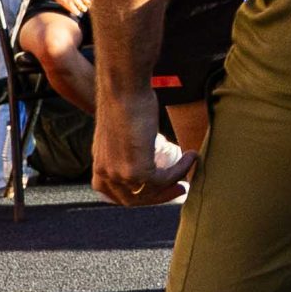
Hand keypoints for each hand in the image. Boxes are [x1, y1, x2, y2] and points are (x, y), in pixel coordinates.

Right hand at [40, 0, 90, 17]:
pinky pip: (76, 12)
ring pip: (83, 8)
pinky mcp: (67, 3)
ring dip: (81, 9)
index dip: (89, 2)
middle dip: (86, 6)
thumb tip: (88, 4)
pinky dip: (76, 12)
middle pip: (88, 4)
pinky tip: (73, 10)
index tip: (85, 4)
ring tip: (77, 8)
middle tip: (82, 7)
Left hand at [91, 93, 196, 208]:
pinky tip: (191, 156)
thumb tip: (144, 150)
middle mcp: (106, 175)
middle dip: (160, 196)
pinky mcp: (138, 170)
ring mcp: (120, 175)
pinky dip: (181, 169)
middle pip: (135, 200)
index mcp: (99, 168)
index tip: (160, 190)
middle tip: (179, 188)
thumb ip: (124, 149)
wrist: (123, 91)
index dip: (142, 197)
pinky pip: (165, 178)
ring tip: (189, 166)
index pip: (119, 196)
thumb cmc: (124, 103)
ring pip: (152, 191)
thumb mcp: (119, 134)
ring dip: (175, 181)